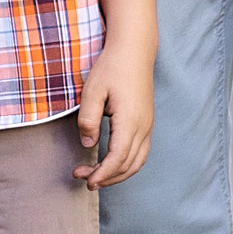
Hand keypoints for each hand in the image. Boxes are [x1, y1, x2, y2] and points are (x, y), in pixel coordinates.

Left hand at [74, 39, 153, 185]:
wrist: (134, 51)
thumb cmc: (111, 68)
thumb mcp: (92, 91)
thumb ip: (88, 119)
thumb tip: (88, 145)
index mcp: (130, 120)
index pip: (119, 157)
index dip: (103, 174)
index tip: (88, 181)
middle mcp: (144, 127)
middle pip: (129, 165)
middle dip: (107, 178)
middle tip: (84, 179)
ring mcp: (148, 126)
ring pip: (137, 162)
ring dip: (117, 174)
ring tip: (96, 176)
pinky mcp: (146, 123)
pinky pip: (140, 153)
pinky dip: (126, 165)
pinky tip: (111, 164)